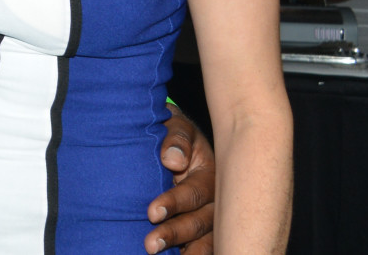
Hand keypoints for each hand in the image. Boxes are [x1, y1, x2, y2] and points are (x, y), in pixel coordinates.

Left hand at [145, 105, 216, 253]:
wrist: (175, 138)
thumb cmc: (173, 132)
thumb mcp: (176, 126)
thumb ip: (176, 139)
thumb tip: (173, 161)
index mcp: (212, 174)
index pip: (195, 193)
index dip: (174, 203)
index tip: (151, 213)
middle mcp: (217, 200)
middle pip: (200, 222)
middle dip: (175, 233)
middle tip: (150, 245)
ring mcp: (213, 217)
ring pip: (204, 240)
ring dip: (183, 249)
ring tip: (156, 252)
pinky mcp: (205, 230)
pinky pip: (205, 246)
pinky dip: (192, 252)